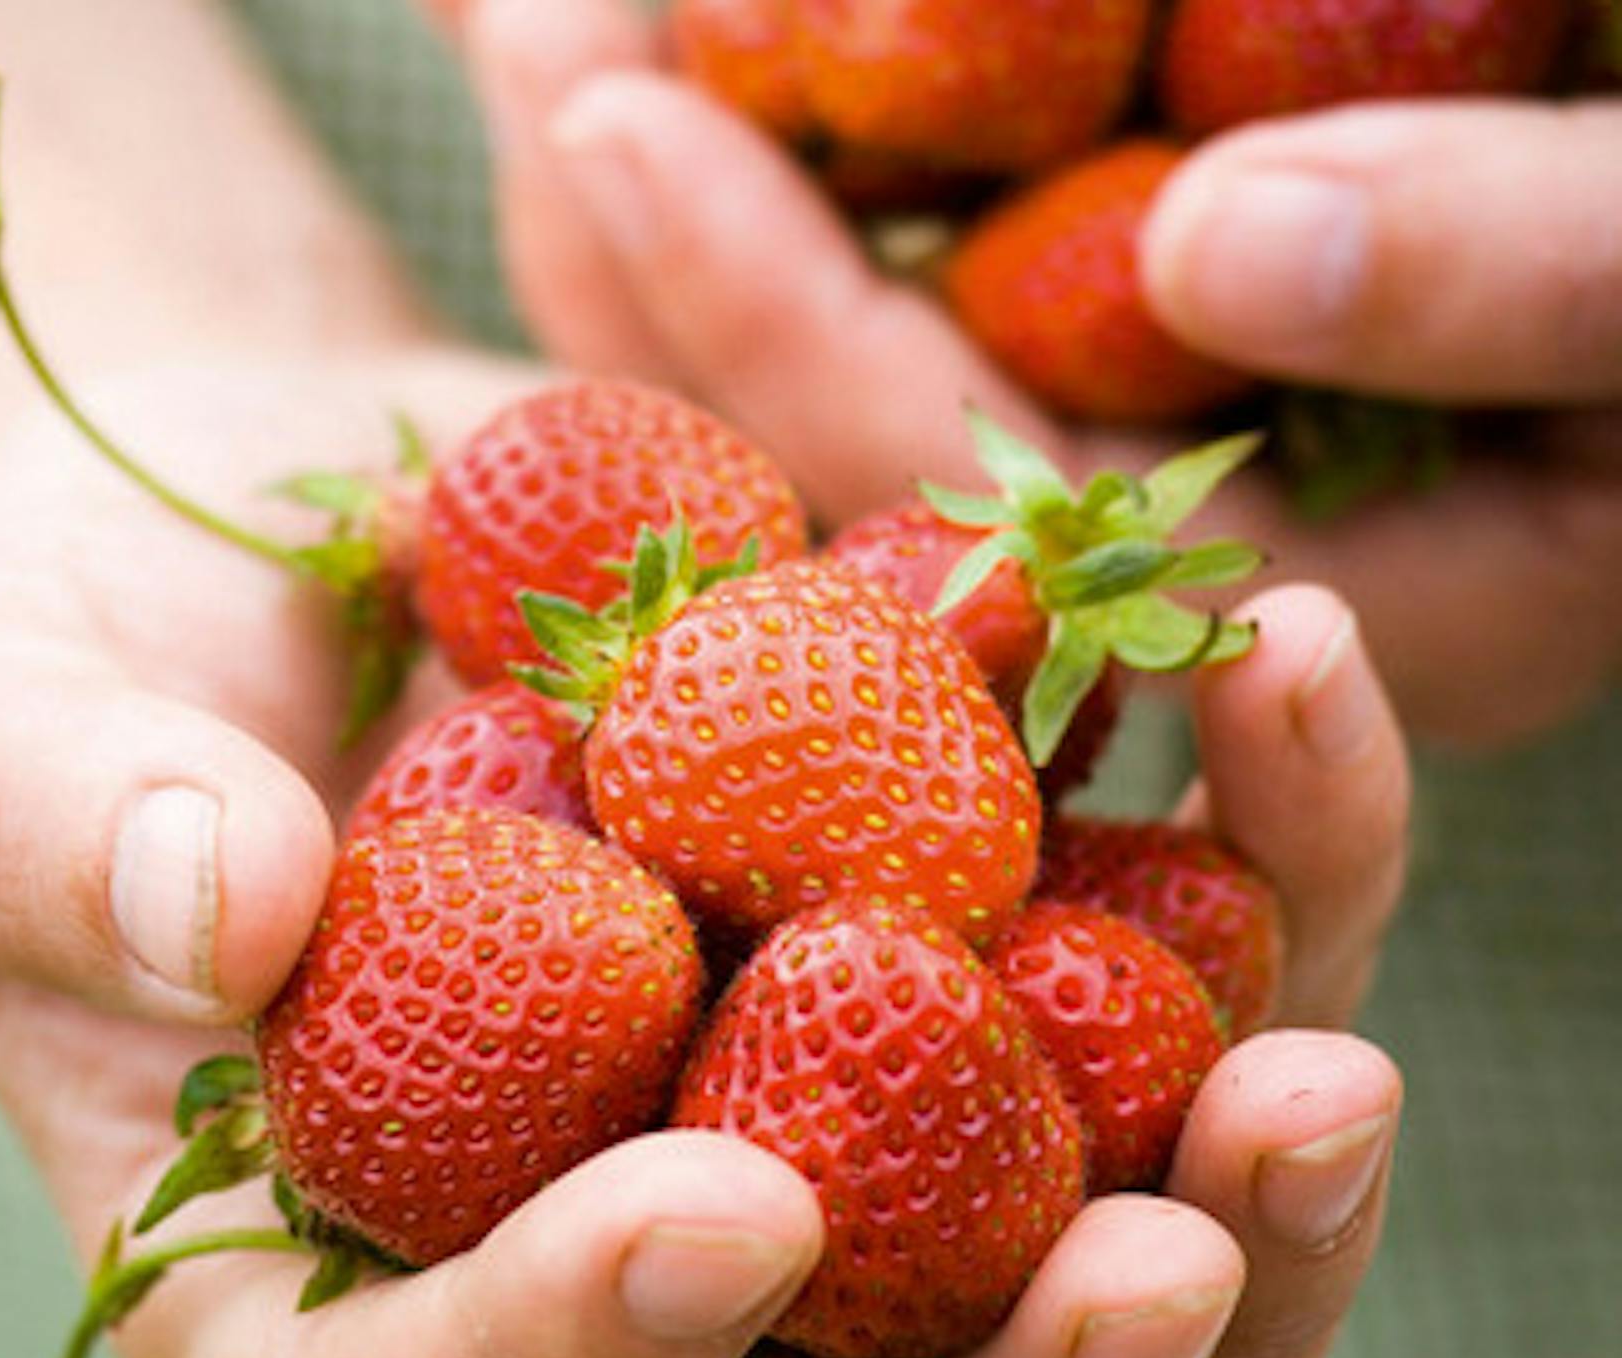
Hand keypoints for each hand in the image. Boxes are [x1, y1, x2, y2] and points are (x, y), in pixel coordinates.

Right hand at [0, 354, 1406, 1357]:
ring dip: (1241, 1239)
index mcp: (340, 1308)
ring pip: (1080, 1329)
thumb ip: (52, 835)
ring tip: (1316, 1072)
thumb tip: (220, 910)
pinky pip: (1170, 1015)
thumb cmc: (90, 659)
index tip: (712, 1206)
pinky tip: (1287, 699)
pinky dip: (1272, 888)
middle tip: (1157, 1268)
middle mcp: (617, 1299)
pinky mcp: (973, 983)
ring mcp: (827, 1157)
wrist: (309, 526)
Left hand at [454, 0, 1621, 747]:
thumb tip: (1227, 243)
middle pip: (859, 458)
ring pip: (855, 365)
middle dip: (669, 255)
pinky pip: (913, 264)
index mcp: (1330, 627)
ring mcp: (1140, 472)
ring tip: (531, 4)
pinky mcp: (1112, 357)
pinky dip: (797, 135)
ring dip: (695, 171)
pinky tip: (663, 25)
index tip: (608, 115)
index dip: (793, 325)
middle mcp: (1189, 592)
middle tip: (507, 29)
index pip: (983, 513)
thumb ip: (1537, 268)